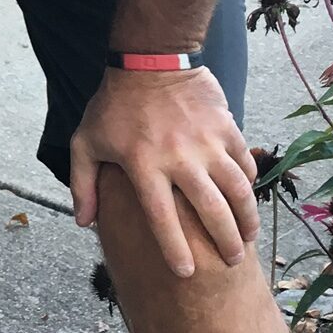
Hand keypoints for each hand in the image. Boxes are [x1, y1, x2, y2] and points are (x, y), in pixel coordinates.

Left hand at [69, 67, 259, 277]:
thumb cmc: (114, 105)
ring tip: (248, 238)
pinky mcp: (225, 127)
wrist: (150, 58)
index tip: (187, 273)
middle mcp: (179, 158)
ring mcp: (206, 142)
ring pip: (237, 189)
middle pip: (210, 210)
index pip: (162, 218)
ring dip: (246, 217)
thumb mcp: (85, 142)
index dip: (175, 249)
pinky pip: (244, 162)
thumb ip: (83, 184)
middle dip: (225, 242)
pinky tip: (248, 198)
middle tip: (232, 261)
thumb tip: (84, 223)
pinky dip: (250, 183)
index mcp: (144, 165)